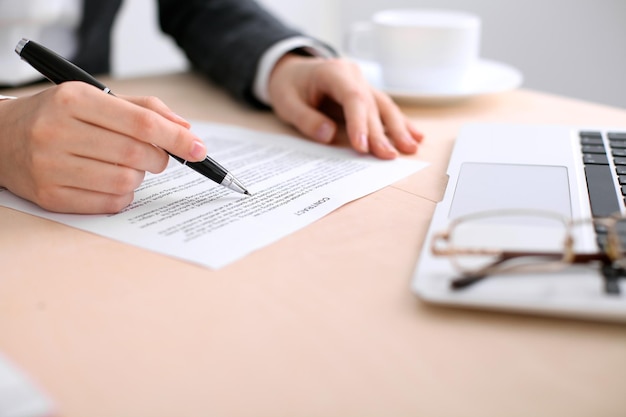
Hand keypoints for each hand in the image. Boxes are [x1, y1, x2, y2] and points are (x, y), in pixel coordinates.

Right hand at [0, 82, 205, 213]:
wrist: (1, 138)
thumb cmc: (57, 116)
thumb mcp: (94, 98)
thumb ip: (143, 109)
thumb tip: (185, 129)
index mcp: (73, 100)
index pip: (141, 122)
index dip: (177, 138)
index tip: (199, 148)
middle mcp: (58, 132)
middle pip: (137, 155)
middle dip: (159, 158)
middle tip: (155, 156)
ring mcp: (51, 167)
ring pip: (126, 182)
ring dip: (139, 177)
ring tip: (125, 165)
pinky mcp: (51, 196)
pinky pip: (110, 203)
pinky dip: (123, 195)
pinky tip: (110, 181)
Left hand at [267, 54, 422, 158]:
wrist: (291, 70)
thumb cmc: (289, 86)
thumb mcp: (286, 102)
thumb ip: (306, 119)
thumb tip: (329, 135)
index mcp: (333, 72)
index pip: (352, 98)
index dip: (359, 122)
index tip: (362, 146)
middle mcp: (353, 76)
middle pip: (371, 106)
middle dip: (381, 133)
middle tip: (389, 156)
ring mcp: (362, 84)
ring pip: (384, 107)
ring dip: (398, 129)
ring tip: (411, 148)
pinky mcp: (366, 95)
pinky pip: (385, 109)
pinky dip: (400, 123)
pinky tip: (415, 135)